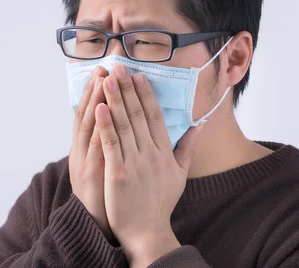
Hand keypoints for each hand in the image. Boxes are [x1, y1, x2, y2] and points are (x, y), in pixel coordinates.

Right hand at [68, 66, 114, 241]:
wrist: (97, 225)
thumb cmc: (105, 195)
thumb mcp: (104, 166)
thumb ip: (111, 145)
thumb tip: (120, 125)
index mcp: (88, 147)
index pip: (93, 113)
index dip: (97, 91)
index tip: (105, 71)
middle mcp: (83, 150)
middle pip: (90, 113)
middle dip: (97, 89)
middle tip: (104, 66)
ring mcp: (86, 160)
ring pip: (89, 125)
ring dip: (96, 100)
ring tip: (102, 79)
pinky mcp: (93, 171)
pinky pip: (96, 145)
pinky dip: (98, 127)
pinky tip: (102, 109)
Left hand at [95, 64, 202, 265]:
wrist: (148, 231)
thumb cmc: (161, 202)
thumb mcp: (180, 173)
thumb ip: (188, 147)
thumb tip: (199, 125)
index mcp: (164, 151)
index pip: (155, 116)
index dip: (146, 95)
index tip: (139, 76)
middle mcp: (151, 153)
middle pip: (139, 115)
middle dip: (127, 89)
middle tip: (119, 67)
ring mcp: (135, 162)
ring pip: (124, 124)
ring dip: (115, 99)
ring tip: (107, 79)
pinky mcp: (119, 173)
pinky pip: (111, 144)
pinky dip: (105, 124)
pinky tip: (99, 107)